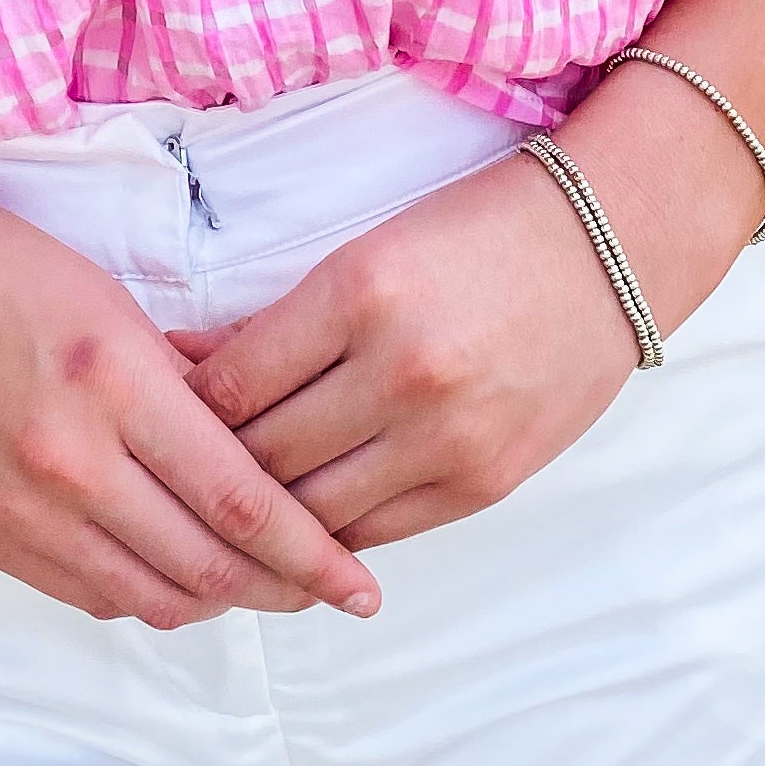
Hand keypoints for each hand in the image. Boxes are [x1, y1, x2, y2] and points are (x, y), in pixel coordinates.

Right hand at [0, 138, 382, 631]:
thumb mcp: (106, 298)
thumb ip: (185, 379)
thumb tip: (262, 439)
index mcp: (112, 381)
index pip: (241, 500)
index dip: (314, 554)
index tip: (364, 584)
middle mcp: (67, 459)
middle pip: (207, 565)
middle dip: (284, 589)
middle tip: (330, 589)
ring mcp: (18, 508)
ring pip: (151, 595)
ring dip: (218, 600)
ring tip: (262, 584)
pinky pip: (88, 592)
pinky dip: (145, 593)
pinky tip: (176, 571)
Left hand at [179, 150, 650, 552]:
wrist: (607, 247)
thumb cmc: (476, 233)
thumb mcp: (366, 250)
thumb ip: (279, 322)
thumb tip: (183, 368)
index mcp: (361, 292)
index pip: (232, 387)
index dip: (181, 408)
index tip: (157, 412)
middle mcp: (402, 371)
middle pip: (263, 458)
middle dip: (209, 468)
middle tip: (175, 471)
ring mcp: (448, 437)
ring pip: (313, 510)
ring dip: (265, 511)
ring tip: (226, 504)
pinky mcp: (484, 483)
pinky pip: (376, 532)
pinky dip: (329, 529)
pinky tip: (298, 518)